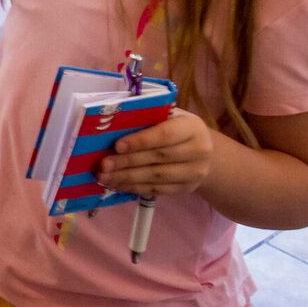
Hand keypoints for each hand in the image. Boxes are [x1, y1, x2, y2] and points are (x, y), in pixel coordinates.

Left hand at [99, 109, 215, 197]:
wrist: (204, 152)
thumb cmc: (176, 127)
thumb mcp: (168, 116)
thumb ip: (148, 118)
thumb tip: (113, 125)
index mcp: (192, 127)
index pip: (165, 134)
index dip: (140, 141)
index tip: (117, 146)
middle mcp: (198, 151)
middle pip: (158, 158)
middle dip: (127, 162)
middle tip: (103, 164)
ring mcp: (194, 172)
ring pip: (156, 177)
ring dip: (127, 178)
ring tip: (104, 176)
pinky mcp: (187, 188)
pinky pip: (157, 190)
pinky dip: (134, 187)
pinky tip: (116, 184)